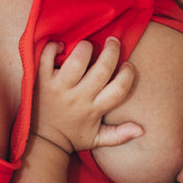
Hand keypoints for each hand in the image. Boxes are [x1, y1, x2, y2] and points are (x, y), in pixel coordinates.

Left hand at [33, 38, 142, 155]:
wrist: (42, 140)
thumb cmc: (71, 136)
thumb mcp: (96, 139)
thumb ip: (119, 135)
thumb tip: (141, 130)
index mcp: (93, 109)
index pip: (119, 89)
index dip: (127, 74)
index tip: (127, 66)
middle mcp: (78, 97)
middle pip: (102, 69)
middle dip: (111, 51)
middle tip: (113, 42)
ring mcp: (58, 88)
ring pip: (76, 61)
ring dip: (85, 48)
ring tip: (87, 46)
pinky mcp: (41, 80)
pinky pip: (46, 57)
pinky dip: (53, 47)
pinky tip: (60, 48)